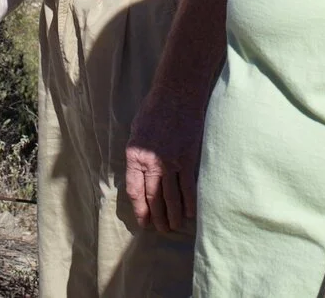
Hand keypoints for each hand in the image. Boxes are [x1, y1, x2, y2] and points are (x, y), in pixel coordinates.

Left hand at [124, 88, 202, 235]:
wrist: (177, 94)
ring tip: (173, 227)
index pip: (135, 190)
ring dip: (173, 216)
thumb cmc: (154, 109)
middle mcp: (152, 162)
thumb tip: (139, 174)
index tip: (144, 222)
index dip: (140, 209)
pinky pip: (189, 188)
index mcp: (135, 155)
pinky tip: (189, 214)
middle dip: (157, 217)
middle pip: (153, 198)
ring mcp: (171, 162)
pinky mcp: (188, 159)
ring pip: (171, 197)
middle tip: (161, 229)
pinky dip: (189, 203)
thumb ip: (137, 154)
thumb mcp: (135, 131)